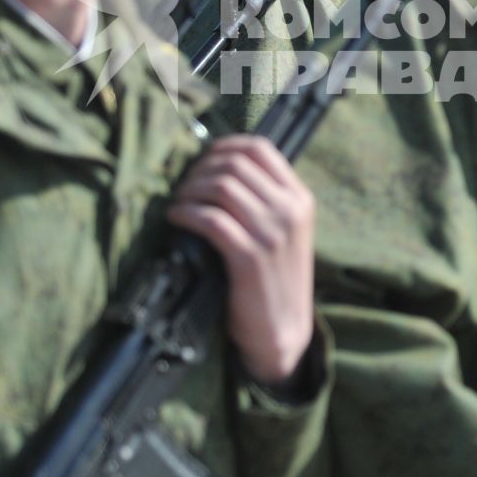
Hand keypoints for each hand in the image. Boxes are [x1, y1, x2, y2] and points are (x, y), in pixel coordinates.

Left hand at [167, 135, 315, 386]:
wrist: (281, 330)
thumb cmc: (274, 278)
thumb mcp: (283, 232)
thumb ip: (265, 200)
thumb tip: (220, 168)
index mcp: (300, 199)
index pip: (260, 149)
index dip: (224, 146)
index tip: (203, 159)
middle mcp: (289, 211)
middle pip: (236, 164)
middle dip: (201, 169)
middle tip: (184, 186)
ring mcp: (271, 235)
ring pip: (222, 187)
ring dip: (191, 190)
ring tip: (178, 202)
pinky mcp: (249, 258)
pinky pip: (210, 220)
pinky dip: (187, 213)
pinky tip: (176, 218)